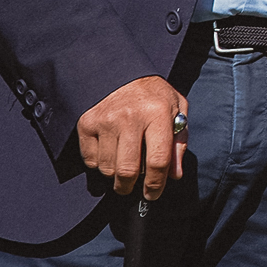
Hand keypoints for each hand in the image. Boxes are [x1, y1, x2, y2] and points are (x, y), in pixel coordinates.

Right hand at [76, 75, 187, 198]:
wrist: (121, 73)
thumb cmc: (153, 96)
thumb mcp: (176, 109)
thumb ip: (179, 141)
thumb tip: (175, 175)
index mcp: (158, 113)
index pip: (158, 160)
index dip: (156, 184)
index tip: (154, 194)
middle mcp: (130, 117)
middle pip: (128, 171)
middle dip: (130, 187)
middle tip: (132, 188)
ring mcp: (106, 120)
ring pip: (107, 168)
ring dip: (115, 176)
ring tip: (123, 165)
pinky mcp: (87, 124)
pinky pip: (91, 160)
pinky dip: (100, 164)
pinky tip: (110, 152)